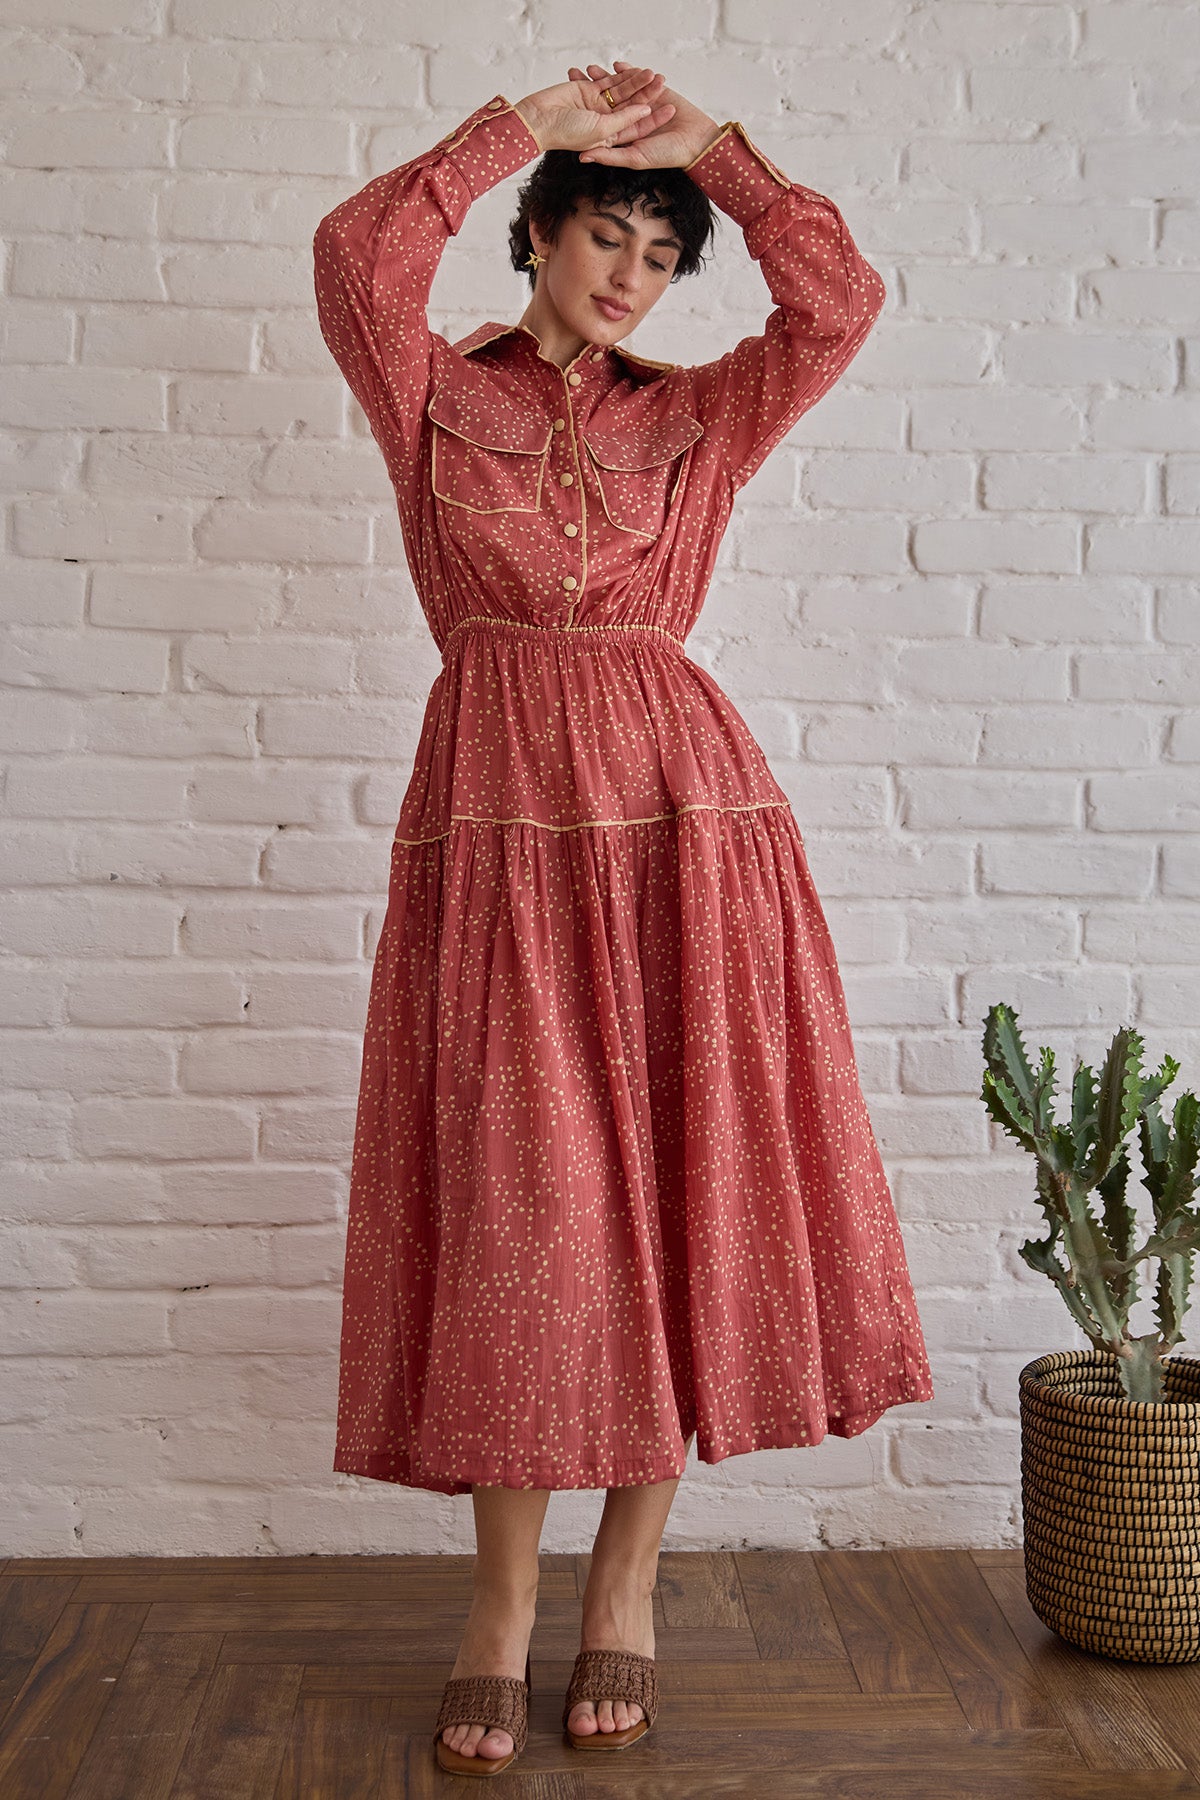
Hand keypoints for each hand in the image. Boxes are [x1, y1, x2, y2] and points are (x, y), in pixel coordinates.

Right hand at [514, 67, 675, 156]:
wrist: (539, 119)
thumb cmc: (567, 133)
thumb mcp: (602, 130)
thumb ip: (623, 120)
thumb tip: (644, 110)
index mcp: (610, 138)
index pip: (637, 127)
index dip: (653, 119)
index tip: (670, 109)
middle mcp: (605, 122)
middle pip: (632, 107)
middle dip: (648, 96)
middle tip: (663, 82)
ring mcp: (597, 106)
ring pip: (622, 92)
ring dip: (636, 82)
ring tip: (652, 72)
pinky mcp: (588, 90)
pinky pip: (607, 81)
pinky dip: (619, 75)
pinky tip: (634, 68)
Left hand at [565, 60, 719, 168]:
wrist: (695, 140)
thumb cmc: (666, 155)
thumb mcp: (633, 158)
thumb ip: (608, 155)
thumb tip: (581, 157)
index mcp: (623, 136)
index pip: (598, 121)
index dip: (582, 111)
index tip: (565, 102)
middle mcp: (630, 119)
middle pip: (605, 101)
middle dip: (589, 88)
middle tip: (573, 75)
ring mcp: (642, 104)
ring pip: (620, 88)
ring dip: (605, 78)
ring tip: (590, 68)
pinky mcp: (656, 91)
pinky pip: (639, 79)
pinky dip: (629, 72)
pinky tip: (616, 65)